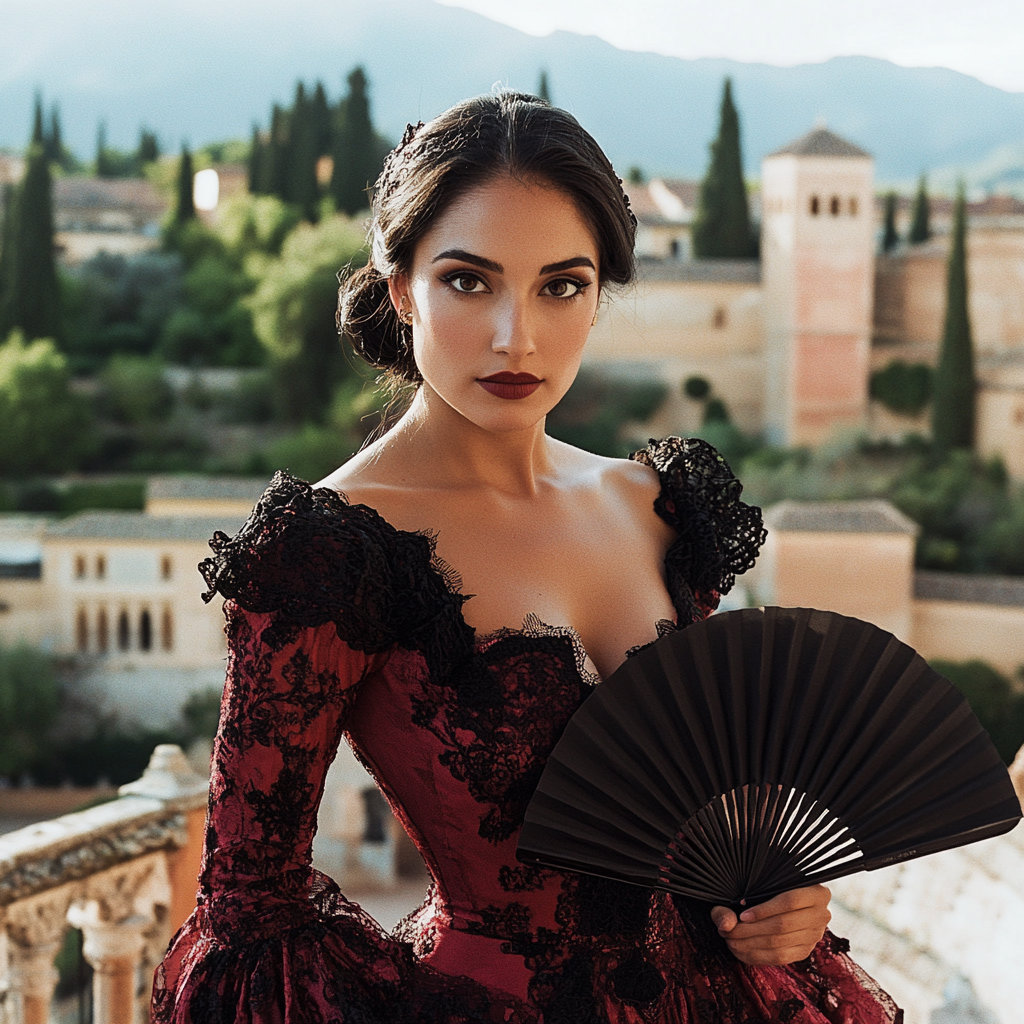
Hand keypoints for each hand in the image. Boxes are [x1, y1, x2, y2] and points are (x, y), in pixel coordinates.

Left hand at [710, 885, 830, 965]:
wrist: (783, 899)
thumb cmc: (768, 888)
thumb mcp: (755, 886)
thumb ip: (736, 901)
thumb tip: (725, 923)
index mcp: (817, 892)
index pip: (790, 901)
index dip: (765, 909)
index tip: (742, 914)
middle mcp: (822, 914)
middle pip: (783, 925)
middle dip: (751, 930)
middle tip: (728, 931)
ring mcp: (815, 935)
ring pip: (780, 943)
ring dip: (750, 944)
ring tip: (730, 940)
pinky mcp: (805, 951)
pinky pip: (781, 958)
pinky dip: (757, 955)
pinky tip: (741, 950)